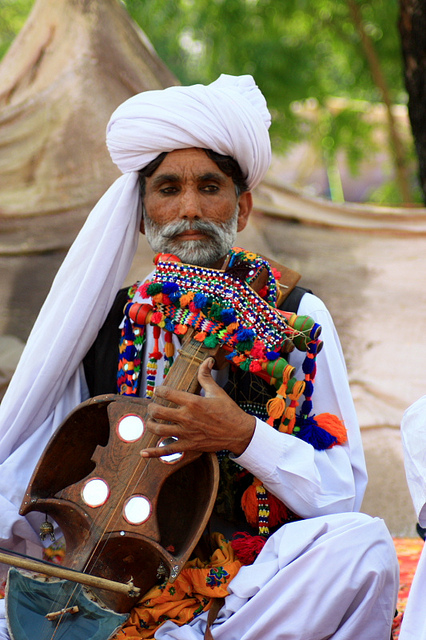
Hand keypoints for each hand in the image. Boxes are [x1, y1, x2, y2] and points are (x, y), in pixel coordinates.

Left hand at [141, 357, 255, 457]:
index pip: (167, 393)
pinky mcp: (188, 445)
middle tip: (152, 407)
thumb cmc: (229, 411)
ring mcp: (186, 433)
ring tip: (151, 422)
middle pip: (158, 412)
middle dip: (151, 408)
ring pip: (158, 430)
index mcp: (193, 402)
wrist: (239, 432)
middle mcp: (187, 417)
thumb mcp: (217, 391)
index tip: (158, 390)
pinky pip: (167, 450)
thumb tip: (207, 360)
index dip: (159, 390)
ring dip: (151, 425)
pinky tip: (143, 452)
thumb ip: (206, 376)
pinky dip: (153, 452)